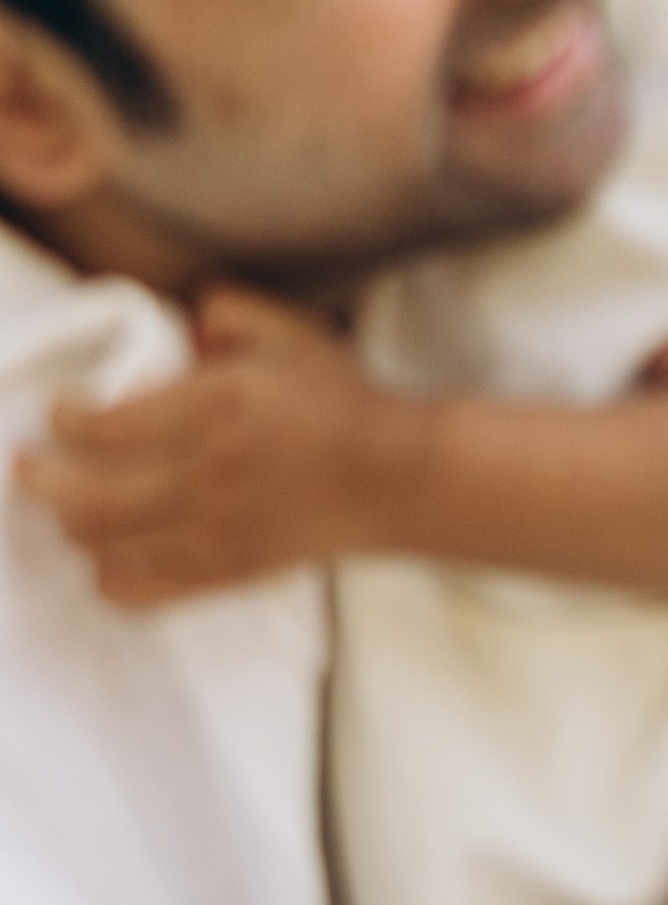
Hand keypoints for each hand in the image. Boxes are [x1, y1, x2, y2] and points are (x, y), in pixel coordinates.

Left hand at [15, 288, 410, 604]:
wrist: (395, 478)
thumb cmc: (343, 402)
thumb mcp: (290, 333)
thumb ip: (227, 312)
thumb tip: (179, 321)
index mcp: (220, 406)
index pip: (107, 427)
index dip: (65, 422)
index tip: (58, 413)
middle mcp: (207, 472)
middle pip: (86, 495)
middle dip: (40, 481)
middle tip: (27, 468)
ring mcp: (213, 530)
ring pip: (103, 544)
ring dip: (70, 525)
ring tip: (66, 507)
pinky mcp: (223, 573)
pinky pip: (139, 592)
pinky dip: (108, 579)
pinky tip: (106, 560)